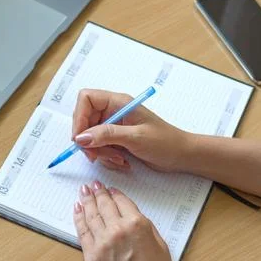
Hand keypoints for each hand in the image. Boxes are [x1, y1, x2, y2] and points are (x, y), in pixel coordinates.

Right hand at [72, 89, 188, 171]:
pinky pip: (100, 147)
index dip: (79, 117)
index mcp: (119, 102)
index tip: (80, 139)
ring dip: (100, 152)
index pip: (86, 99)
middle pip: (85, 121)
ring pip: (91, 137)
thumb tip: (80, 137)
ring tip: (118, 159)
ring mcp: (114, 126)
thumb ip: (106, 135)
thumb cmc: (165, 142)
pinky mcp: (116, 140)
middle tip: (97, 156)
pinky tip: (122, 161)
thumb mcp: (135, 138)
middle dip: (89, 141)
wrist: (181, 156)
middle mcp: (114, 111)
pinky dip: (107, 157)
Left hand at [73, 181, 176, 260]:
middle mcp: (117, 229)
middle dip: (99, 192)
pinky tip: (77, 209)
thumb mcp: (157, 240)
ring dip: (87, 201)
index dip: (115, 193)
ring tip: (83, 191)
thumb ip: (142, 224)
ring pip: (91, 215)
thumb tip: (129, 214)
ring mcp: (102, 243)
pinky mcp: (91, 256)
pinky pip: (82, 232)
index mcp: (136, 223)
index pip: (121, 201)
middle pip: (104, 205)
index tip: (111, 190)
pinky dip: (79, 218)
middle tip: (94, 185)